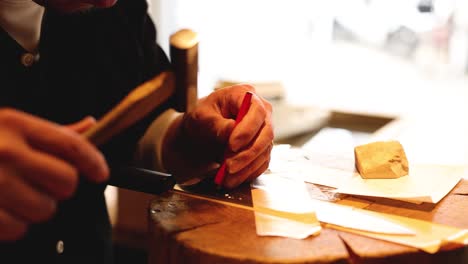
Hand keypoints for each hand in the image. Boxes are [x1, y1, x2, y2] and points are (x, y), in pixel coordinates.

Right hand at [0, 109, 108, 240]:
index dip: (94, 162)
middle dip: (61, 186)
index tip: (100, 172)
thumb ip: (51, 131)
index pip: (72, 145)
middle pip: (66, 181)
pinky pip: (19, 229)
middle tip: (43, 182)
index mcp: (16, 125)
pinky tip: (0, 209)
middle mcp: (6, 152)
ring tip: (15, 195)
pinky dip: (14, 224)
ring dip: (37, 207)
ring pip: (46, 209)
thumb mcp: (9, 125)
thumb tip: (89, 126)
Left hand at [163, 84, 273, 187]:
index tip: (231, 146)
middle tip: (229, 166)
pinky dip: (248, 173)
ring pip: (265, 151)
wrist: (200, 132)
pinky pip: (262, 162)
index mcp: (244, 94)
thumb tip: (232, 129)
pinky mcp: (263, 147)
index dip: (247, 130)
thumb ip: (216, 123)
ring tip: (227, 177)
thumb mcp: (201, 117)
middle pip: (266, 132)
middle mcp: (260, 111)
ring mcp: (264, 130)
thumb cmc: (201, 118)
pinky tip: (233, 179)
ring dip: (247, 167)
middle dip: (248, 153)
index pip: (256, 111)